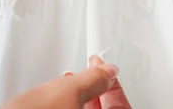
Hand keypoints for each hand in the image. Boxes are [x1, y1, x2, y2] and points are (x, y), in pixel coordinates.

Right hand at [2, 56, 130, 108]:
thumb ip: (93, 79)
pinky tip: (54, 96)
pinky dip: (63, 105)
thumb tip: (108, 70)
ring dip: (77, 96)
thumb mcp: (67, 92)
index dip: (113, 83)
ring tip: (68, 80)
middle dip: (94, 88)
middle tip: (89, 70)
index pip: (118, 104)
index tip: (106, 67)